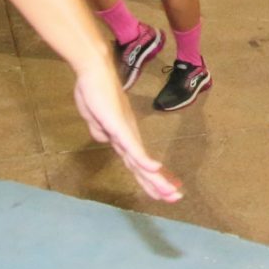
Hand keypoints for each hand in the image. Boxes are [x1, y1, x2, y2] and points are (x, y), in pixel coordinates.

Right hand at [71, 69, 180, 201]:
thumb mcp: (94, 118)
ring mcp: (125, 132)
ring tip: (171, 193)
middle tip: (176, 198)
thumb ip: (101, 131)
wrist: (92, 70)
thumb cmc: (93, 91)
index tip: (163, 189)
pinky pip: (132, 147)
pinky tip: (154, 169)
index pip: (138, 162)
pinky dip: (143, 160)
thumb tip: (107, 141)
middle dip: (159, 184)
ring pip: (142, 162)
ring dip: (156, 179)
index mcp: (123, 136)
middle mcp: (129, 136)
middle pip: (144, 166)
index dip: (150, 176)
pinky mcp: (118, 127)